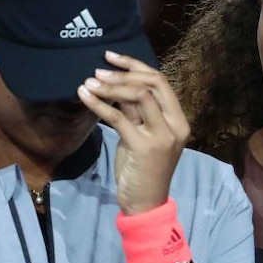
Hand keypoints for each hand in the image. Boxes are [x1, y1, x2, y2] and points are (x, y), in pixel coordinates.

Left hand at [77, 51, 189, 214]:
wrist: (145, 204)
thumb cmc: (142, 170)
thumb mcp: (141, 136)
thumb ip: (136, 112)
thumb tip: (117, 86)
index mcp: (178, 119)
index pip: (160, 81)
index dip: (135, 65)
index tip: (112, 57)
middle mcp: (175, 125)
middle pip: (153, 83)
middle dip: (124, 72)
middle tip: (98, 70)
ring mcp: (162, 136)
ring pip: (139, 95)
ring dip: (111, 86)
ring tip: (89, 82)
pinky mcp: (144, 146)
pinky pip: (119, 117)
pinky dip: (99, 104)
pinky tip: (84, 97)